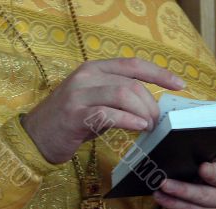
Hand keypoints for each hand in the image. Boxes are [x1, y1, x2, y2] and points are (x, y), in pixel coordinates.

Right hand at [22, 58, 184, 163]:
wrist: (36, 136)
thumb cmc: (70, 121)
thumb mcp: (95, 102)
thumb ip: (118, 99)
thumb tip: (149, 108)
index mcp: (94, 69)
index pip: (133, 65)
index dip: (159, 73)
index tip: (179, 85)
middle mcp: (87, 76)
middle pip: (132, 84)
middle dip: (151, 104)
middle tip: (157, 121)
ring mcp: (79, 93)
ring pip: (123, 95)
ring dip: (143, 112)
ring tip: (148, 126)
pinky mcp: (75, 113)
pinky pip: (109, 113)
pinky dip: (128, 121)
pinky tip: (138, 127)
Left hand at [154, 141, 215, 208]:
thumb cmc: (190, 180)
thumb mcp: (191, 163)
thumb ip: (190, 148)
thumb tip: (175, 123)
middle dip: (211, 173)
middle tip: (201, 168)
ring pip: (202, 196)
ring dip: (181, 190)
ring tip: (162, 184)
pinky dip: (173, 204)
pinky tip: (160, 197)